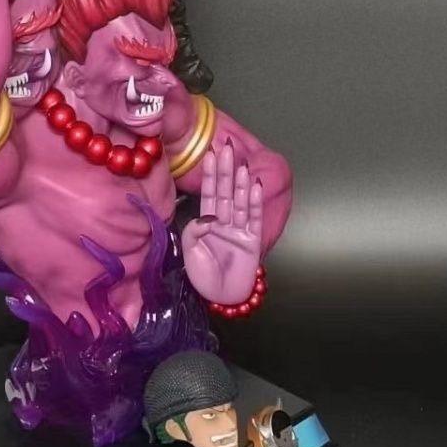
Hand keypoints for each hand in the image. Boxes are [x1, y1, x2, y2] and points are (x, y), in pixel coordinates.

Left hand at [181, 141, 263, 304]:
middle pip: (225, 191)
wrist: (221, 298)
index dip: (210, 173)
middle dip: (226, 171)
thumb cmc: (204, 277)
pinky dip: (256, 203)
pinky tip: (256, 187)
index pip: (209, 192)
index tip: (210, 153)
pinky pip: (254, 218)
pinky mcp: (253, 240)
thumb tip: (206, 217)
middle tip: (227, 149)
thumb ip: (194, 231)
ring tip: (241, 165)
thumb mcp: (190, 252)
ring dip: (241, 183)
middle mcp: (225, 221)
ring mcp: (240, 229)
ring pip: (241, 201)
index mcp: (208, 221)